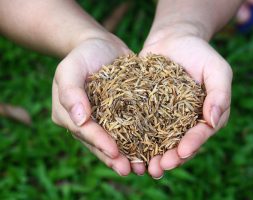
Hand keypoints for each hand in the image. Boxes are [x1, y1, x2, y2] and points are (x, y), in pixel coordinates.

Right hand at [51, 36, 145, 175]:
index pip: (84, 131)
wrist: (102, 46)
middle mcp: (86, 122)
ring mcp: (103, 120)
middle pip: (99, 143)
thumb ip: (70, 91)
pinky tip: (152, 150)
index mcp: (68, 115)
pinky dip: (138, 140)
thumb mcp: (70, 67)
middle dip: (114, 157)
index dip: (99, 142)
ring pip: (114, 141)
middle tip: (130, 170)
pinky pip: (128, 129)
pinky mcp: (121, 114)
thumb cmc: (84, 54)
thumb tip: (78, 119)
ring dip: (128, 155)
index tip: (114, 152)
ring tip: (142, 168)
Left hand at [140, 27, 231, 178]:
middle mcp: (186, 121)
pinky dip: (136, 140)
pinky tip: (126, 149)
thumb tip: (213, 120)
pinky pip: (142, 127)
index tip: (182, 152)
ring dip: (152, 156)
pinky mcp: (148, 111)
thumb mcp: (217, 69)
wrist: (173, 38)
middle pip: (180, 144)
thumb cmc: (199, 52)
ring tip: (143, 168)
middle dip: (171, 158)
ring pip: (160, 142)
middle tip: (159, 168)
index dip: (193, 145)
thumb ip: (220, 93)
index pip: (201, 134)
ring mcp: (167, 118)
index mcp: (206, 115)